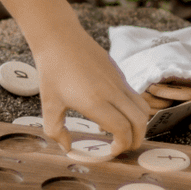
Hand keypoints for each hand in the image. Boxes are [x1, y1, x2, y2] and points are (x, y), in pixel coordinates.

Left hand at [34, 29, 147, 157]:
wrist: (59, 37)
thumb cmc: (52, 71)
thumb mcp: (48, 104)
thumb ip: (56, 130)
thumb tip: (67, 147)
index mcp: (95, 102)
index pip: (122, 130)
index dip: (121, 146)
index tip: (111, 152)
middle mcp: (112, 92)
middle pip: (140, 121)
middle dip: (137, 139)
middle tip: (124, 148)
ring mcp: (118, 81)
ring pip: (142, 107)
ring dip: (139, 124)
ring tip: (125, 133)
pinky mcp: (118, 72)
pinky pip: (134, 95)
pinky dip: (132, 109)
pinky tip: (114, 112)